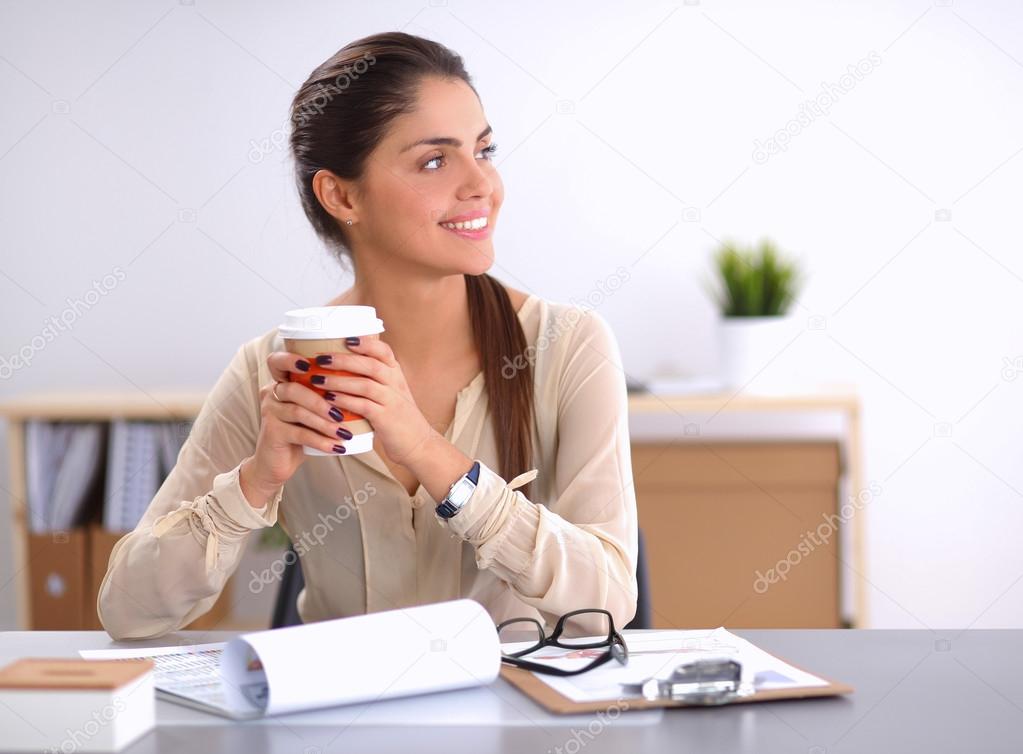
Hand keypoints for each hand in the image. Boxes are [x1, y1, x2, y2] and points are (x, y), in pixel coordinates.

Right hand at [243, 351, 356, 501]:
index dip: (290, 359)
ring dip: (325, 423)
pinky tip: (337, 447)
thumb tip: (363, 380)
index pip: (277, 361)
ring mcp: (269, 413)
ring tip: (345, 432)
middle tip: (342, 413)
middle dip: (321, 400)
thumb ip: (325, 392)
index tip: (310, 363)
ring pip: (298, 412)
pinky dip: (321, 441)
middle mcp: (271, 393)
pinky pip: (300, 434)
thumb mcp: (312, 409)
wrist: (279, 461)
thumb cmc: (303, 429)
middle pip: (294, 389)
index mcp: (282, 381)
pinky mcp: (271, 433)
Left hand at [310, 335, 436, 467]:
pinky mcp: (386, 418)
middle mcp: (395, 384)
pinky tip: (329, 400)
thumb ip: (373, 378)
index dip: (365, 343)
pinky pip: (363, 406)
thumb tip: (341, 365)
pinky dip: (345, 401)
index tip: (346, 339)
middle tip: (320, 359)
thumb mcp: (391, 391)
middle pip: (370, 365)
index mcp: (395, 373)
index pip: (384, 351)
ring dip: (339, 381)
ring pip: (365, 385)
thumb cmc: (397, 416)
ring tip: (317, 380)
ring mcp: (392, 401)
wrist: (418, 443)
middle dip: (343, 360)